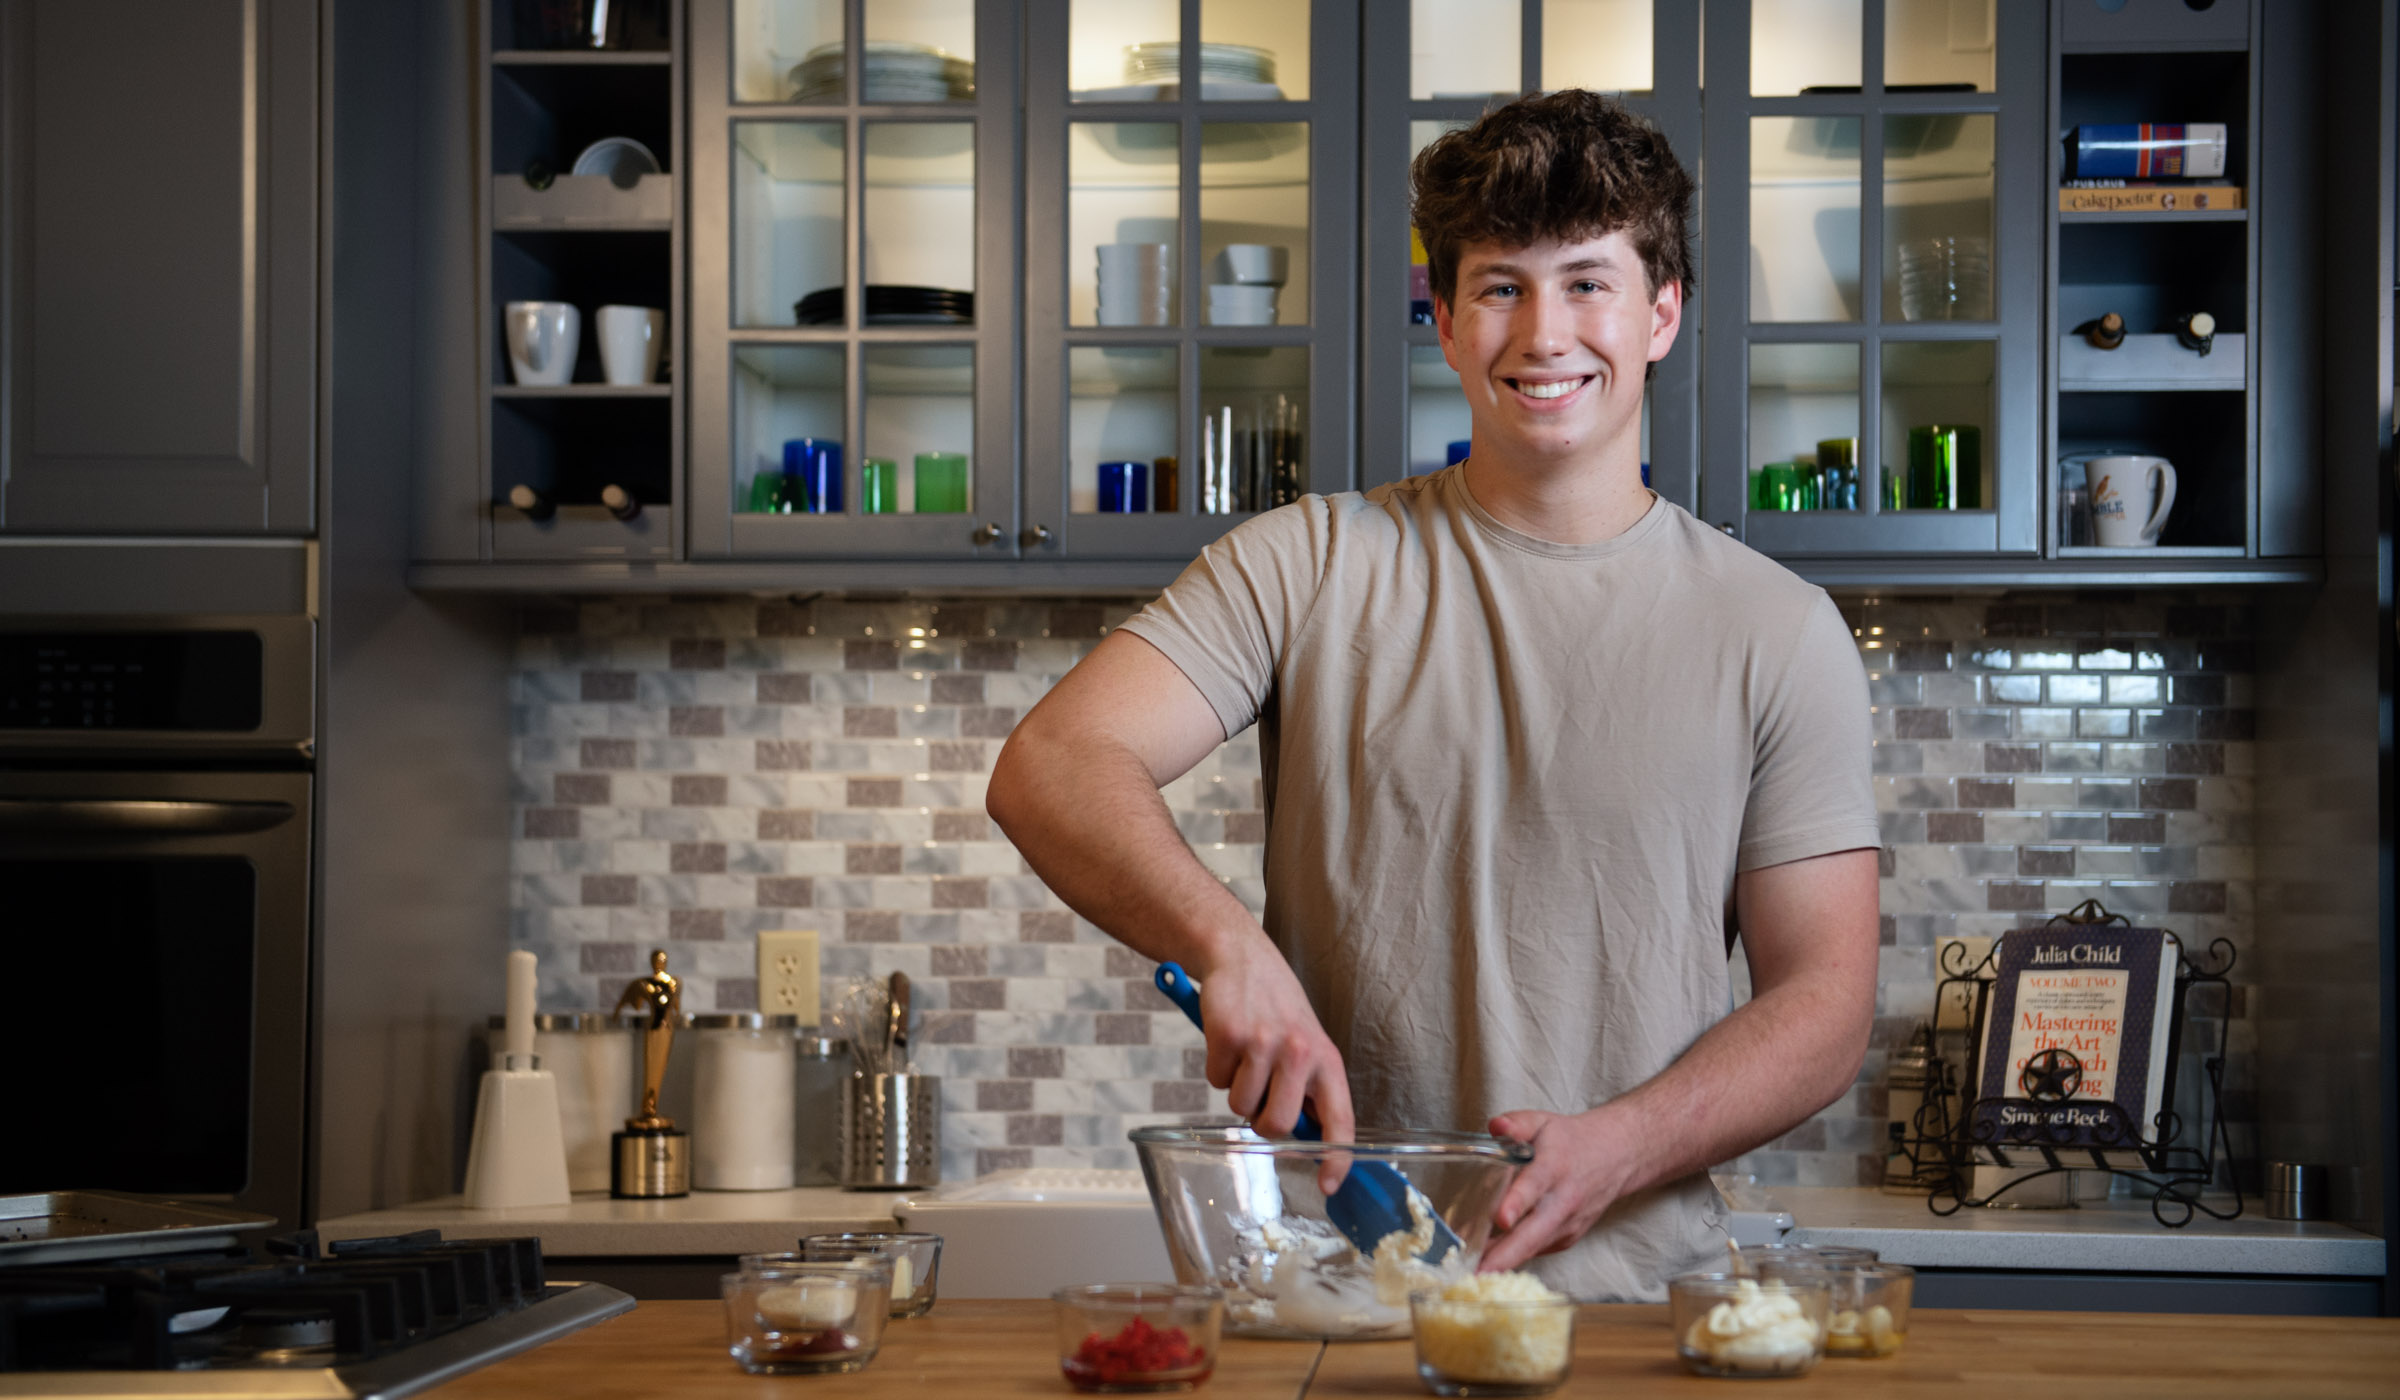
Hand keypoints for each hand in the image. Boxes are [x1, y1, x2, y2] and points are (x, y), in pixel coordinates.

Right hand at [1195, 942, 1354, 1189]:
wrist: (1242, 956)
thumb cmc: (1277, 1007)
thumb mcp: (1307, 1044)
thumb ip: (1308, 1089)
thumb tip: (1304, 1140)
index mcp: (1326, 1060)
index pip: (1339, 1119)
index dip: (1336, 1157)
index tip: (1329, 1184)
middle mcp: (1300, 1053)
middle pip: (1275, 1125)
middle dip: (1260, 1120)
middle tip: (1259, 1091)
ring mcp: (1263, 1044)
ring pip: (1239, 1106)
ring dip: (1236, 1088)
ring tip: (1246, 1055)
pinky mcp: (1229, 1036)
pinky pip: (1215, 1080)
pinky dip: (1216, 1066)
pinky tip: (1228, 1040)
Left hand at [1479, 1108, 1631, 1272]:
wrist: (1615, 1158)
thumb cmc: (1571, 1141)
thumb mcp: (1543, 1122)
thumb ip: (1517, 1123)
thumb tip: (1496, 1126)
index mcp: (1554, 1167)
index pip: (1534, 1186)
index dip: (1517, 1203)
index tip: (1500, 1218)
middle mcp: (1563, 1201)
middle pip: (1533, 1234)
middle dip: (1504, 1256)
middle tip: (1474, 1273)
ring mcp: (1567, 1225)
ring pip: (1531, 1248)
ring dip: (1501, 1263)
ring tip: (1468, 1273)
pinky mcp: (1566, 1239)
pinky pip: (1535, 1250)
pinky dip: (1511, 1258)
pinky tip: (1487, 1262)